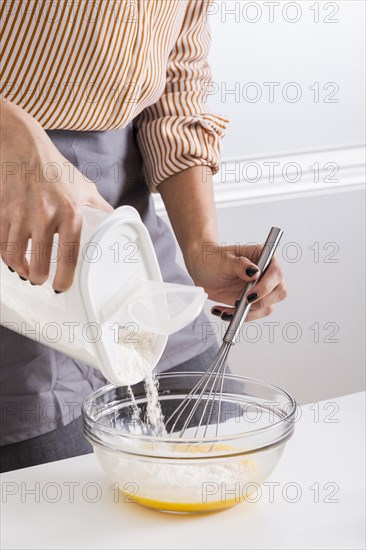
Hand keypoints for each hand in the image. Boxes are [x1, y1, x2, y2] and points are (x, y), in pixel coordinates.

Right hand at [0, 100, 111, 291]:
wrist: (22, 146)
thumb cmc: (55, 168)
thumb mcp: (84, 187)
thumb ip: (99, 208)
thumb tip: (115, 223)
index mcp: (69, 211)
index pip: (68, 254)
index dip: (64, 278)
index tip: (61, 287)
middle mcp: (44, 215)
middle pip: (38, 262)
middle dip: (39, 278)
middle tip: (42, 281)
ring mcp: (20, 214)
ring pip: (15, 256)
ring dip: (21, 270)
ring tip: (28, 273)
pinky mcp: (2, 211)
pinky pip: (1, 244)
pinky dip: (6, 257)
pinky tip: (13, 259)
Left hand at [185, 243, 287, 321]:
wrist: (201, 269)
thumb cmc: (212, 258)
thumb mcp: (223, 260)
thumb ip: (239, 265)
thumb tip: (255, 272)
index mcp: (263, 256)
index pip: (276, 273)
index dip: (266, 286)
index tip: (249, 296)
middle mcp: (267, 273)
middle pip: (279, 292)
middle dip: (260, 302)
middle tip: (239, 303)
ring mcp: (261, 288)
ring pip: (267, 307)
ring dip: (247, 313)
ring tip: (226, 310)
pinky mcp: (252, 301)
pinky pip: (253, 314)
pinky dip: (238, 317)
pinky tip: (223, 312)